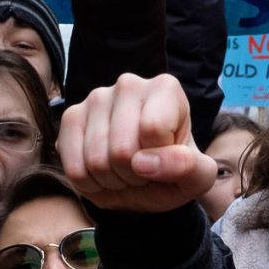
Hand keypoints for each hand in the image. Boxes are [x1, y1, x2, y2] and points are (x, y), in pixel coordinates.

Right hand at [58, 73, 216, 211]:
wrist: (147, 180)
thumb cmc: (175, 171)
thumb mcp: (197, 177)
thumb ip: (188, 167)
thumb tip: (145, 163)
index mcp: (166, 89)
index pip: (152, 130)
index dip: (158, 160)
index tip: (165, 159)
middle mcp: (129, 84)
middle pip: (122, 149)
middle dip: (134, 175)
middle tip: (144, 172)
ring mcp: (96, 98)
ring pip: (96, 160)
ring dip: (113, 181)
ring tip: (126, 172)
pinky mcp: (71, 117)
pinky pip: (74, 167)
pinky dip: (91, 183)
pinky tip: (104, 174)